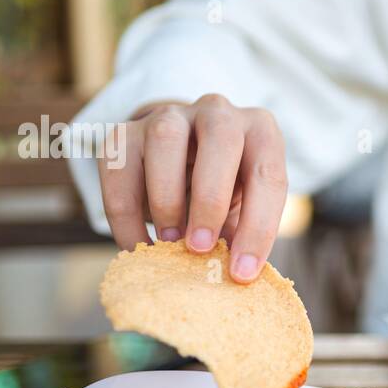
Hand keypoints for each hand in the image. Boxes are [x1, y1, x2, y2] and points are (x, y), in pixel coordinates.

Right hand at [97, 93, 286, 282]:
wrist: (179, 165)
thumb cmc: (224, 192)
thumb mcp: (243, 208)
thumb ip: (241, 233)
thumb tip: (235, 275)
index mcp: (259, 131)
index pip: (267, 174)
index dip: (258, 227)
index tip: (242, 272)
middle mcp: (218, 112)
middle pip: (221, 138)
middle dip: (210, 198)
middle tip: (200, 247)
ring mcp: (170, 116)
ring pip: (165, 140)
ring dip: (166, 198)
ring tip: (169, 243)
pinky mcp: (125, 132)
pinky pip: (119, 168)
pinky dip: (126, 215)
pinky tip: (138, 246)